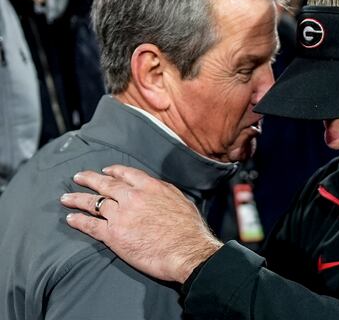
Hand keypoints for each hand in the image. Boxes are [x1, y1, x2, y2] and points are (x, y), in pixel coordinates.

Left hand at [61, 165, 222, 283]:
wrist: (185, 250)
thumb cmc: (189, 229)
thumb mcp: (181, 200)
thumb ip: (164, 192)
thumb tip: (158, 191)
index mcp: (150, 187)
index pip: (127, 174)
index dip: (113, 171)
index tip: (105, 171)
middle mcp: (132, 197)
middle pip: (105, 185)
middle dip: (89, 179)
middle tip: (78, 177)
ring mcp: (120, 215)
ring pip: (94, 203)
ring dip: (78, 199)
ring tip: (67, 198)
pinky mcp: (113, 235)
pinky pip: (91, 225)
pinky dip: (78, 221)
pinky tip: (70, 219)